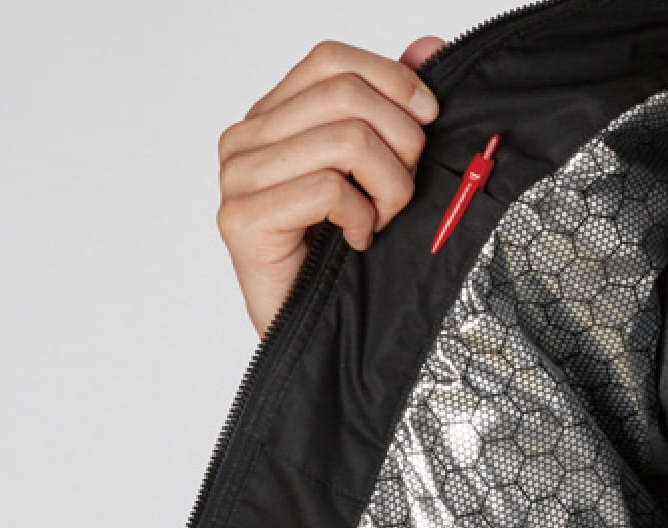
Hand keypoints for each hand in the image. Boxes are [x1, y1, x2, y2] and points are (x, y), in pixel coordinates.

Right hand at [216, 36, 446, 337]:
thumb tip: (429, 48)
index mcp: (274, 117)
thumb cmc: (344, 261)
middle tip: (404, 191)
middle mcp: (247, 139)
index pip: (332, 60)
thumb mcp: (379, 176)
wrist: (314, 338)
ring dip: (388, 187)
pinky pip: (328, 188)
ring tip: (381, 220)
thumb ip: (393, 110)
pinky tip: (357, 241)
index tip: (429, 118)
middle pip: (345, 96)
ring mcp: (238, 178)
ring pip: (345, 140)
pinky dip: (361, 218)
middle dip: (400, 143)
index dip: (392, 80)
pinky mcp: (242, 219)